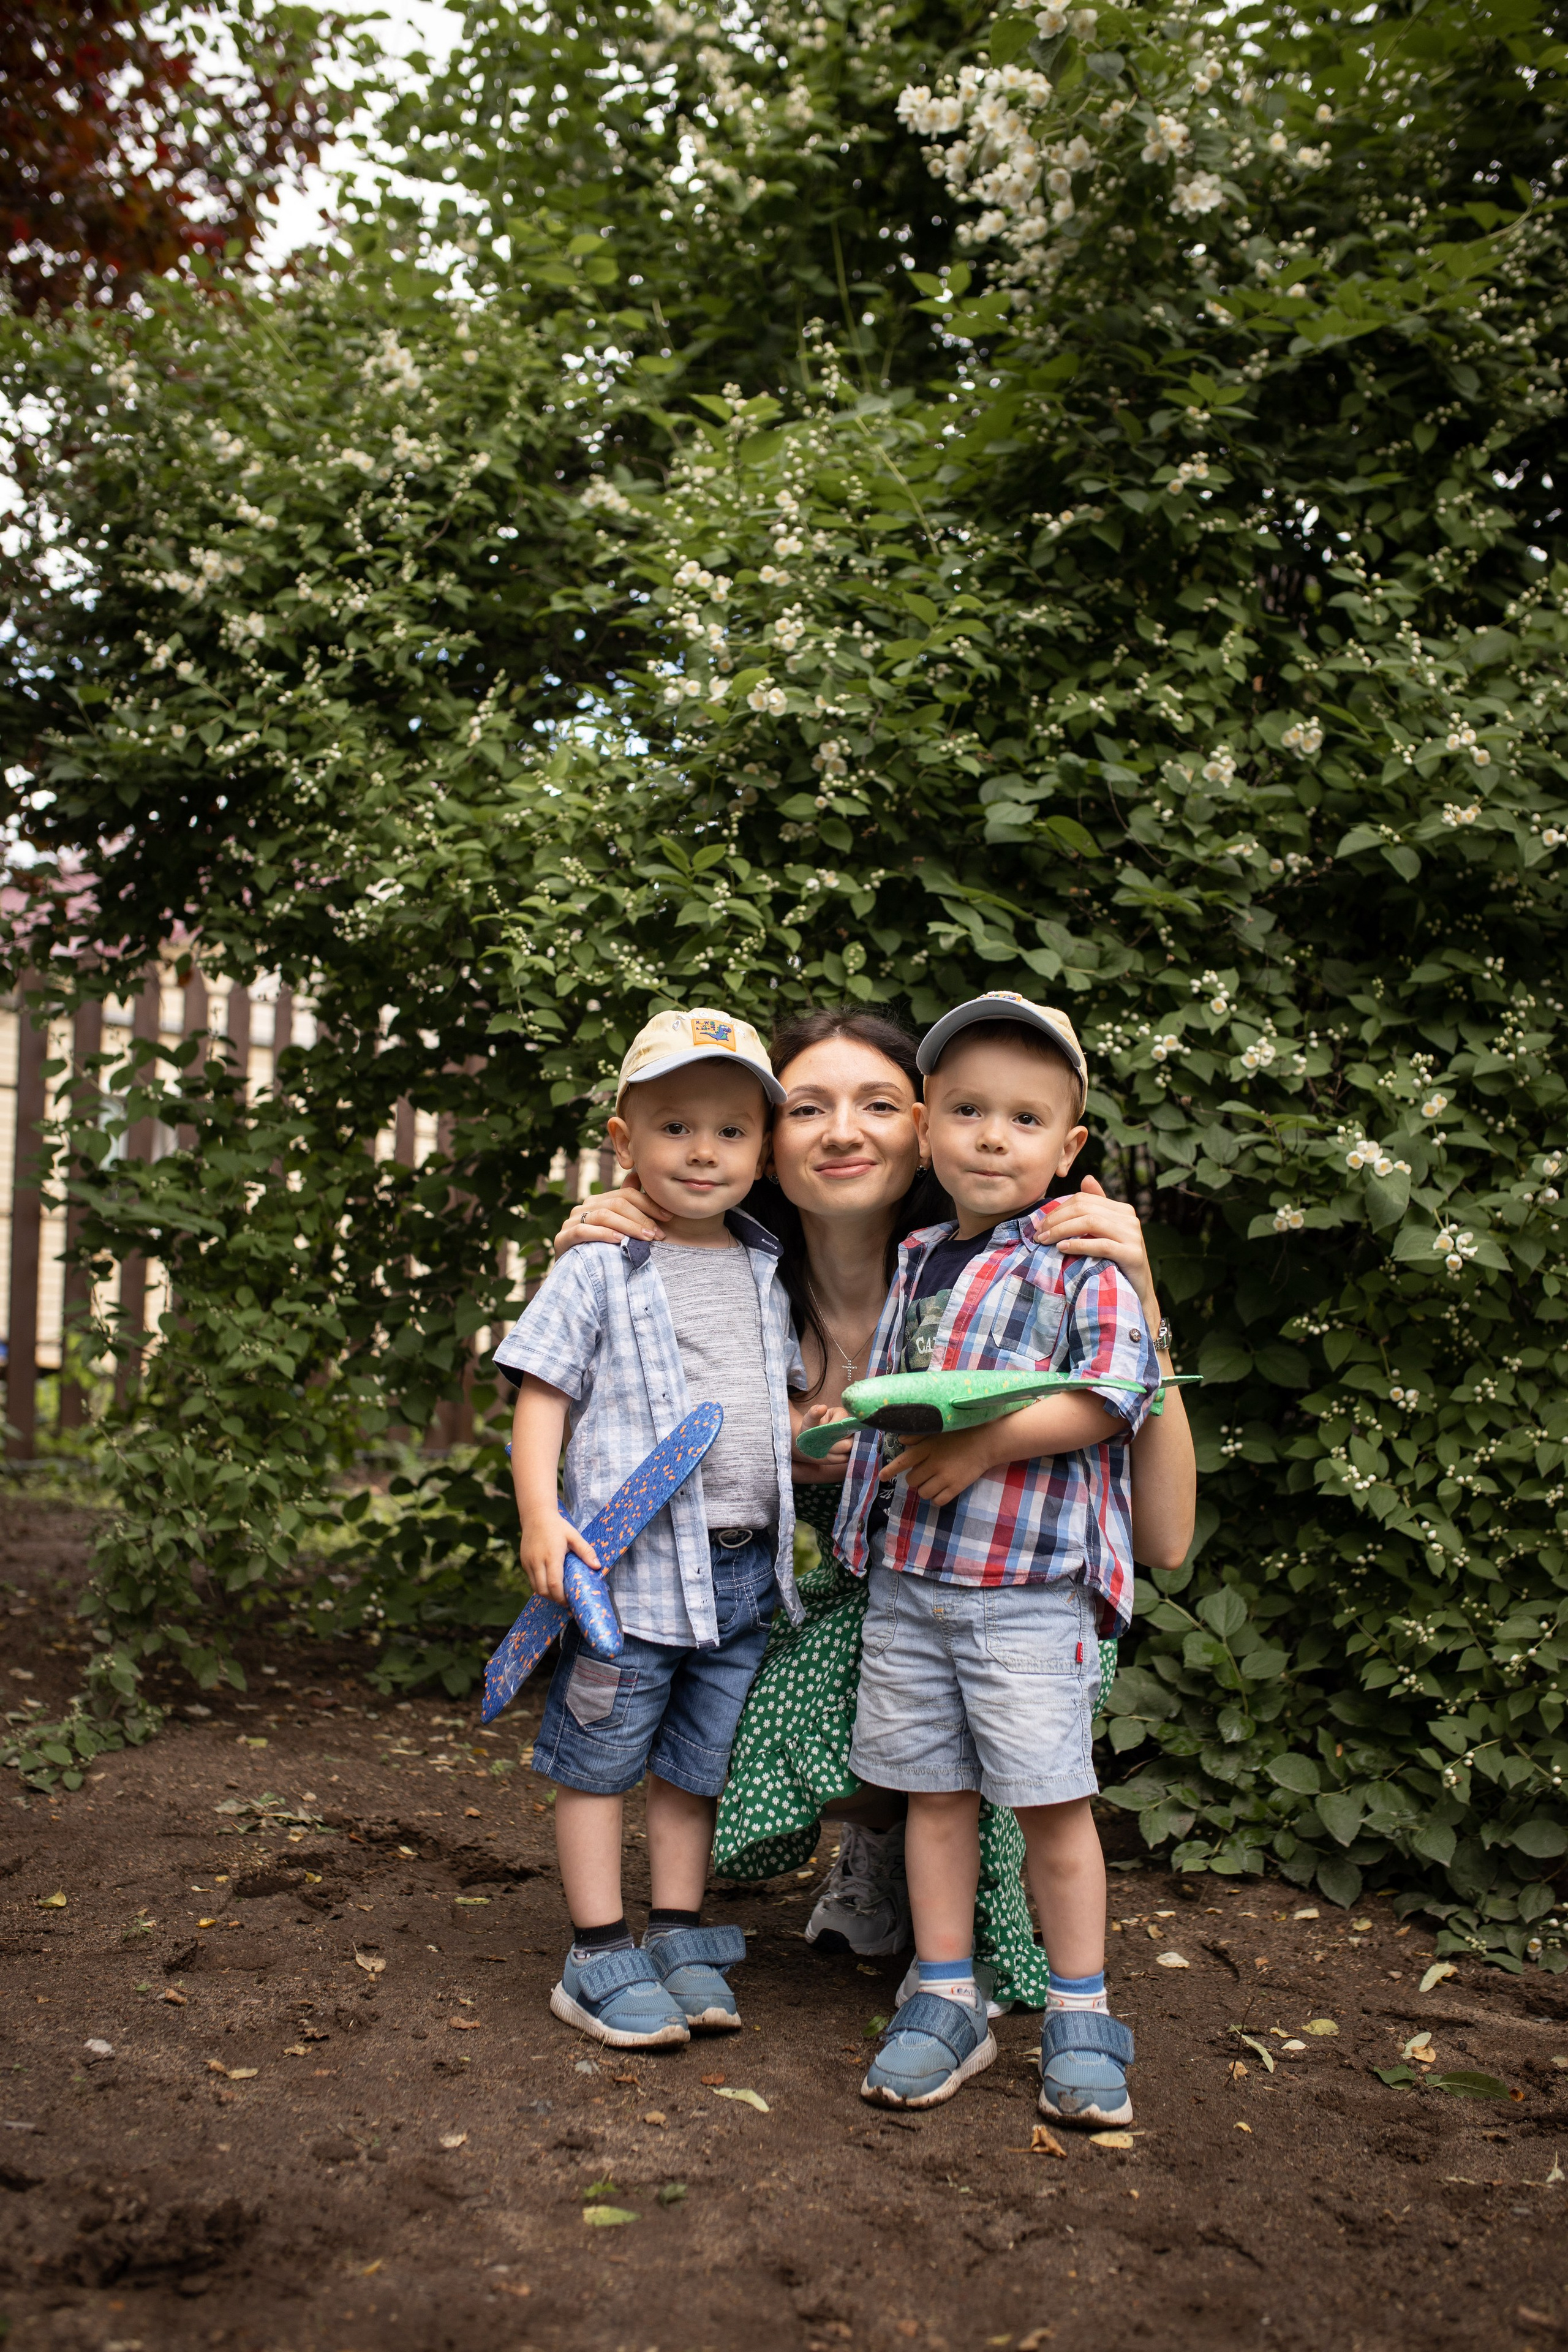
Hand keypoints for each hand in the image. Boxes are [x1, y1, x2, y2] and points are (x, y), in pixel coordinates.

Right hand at [517, 1511, 600, 1602]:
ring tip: (559, 1593)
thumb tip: (597, 1566)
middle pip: (543, 1591)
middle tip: (566, 1600)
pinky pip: (531, 1580)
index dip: (561, 1597)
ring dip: (547, 1594)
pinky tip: (550, 1582)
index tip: (570, 1601)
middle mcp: (537, 1562)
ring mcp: (528, 1563)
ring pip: (535, 1588)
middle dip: (554, 1599)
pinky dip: (540, 1586)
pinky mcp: (524, 1563)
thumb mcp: (574, 1536)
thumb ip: (586, 1551)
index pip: (554, 1584)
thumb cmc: (557, 1526)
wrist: (536, 1515)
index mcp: (551, 1556)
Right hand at [552, 1180, 668, 1257]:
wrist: (574, 1277)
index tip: (668, 1217)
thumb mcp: (617, 1229)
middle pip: (617, 1203)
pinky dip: (603, 1234)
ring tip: (646, 1238)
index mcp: (597, 1201)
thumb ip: (626, 1205)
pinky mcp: (562, 1238)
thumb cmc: (601, 1251)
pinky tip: (619, 1240)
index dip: (649, 1204)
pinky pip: (584, 1231)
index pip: (626, 1194)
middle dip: (641, 1218)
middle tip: (658, 1234)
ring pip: (603, 1215)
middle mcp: (583, 1208)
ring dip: (628, 1226)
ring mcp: (570, 1222)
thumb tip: (638, 1177)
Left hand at [793, 1400, 855, 1473]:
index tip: (822, 1431)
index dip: (833, 1430)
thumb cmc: (809, 1428)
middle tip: (821, 1441)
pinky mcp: (849, 1452)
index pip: (843, 1423)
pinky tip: (827, 1453)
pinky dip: (835, 1457)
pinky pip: (846, 1457)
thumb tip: (822, 1407)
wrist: (808, 1443)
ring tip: (824, 1447)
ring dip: (833, 1449)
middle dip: (833, 1442)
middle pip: (848, 1437)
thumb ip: (814, 1412)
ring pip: (848, 1447)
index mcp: (841, 1415)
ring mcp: (851, 1440)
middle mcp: (849, 1427)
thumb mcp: (809, 1419)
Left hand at [879, 1422, 1006, 1507]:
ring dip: (925, 1488)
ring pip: (923, 1492)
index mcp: (928, 1447)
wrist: (987, 1441)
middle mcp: (934, 1463)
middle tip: (924, 1473)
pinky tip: (942, 1489)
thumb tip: (900, 1439)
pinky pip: (938, 1501)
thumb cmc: (961, 1434)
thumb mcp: (938, 1430)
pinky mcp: (956, 1487)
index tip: (882, 1477)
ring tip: (934, 1481)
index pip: (903, 1461)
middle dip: (915, 1478)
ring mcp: (946, 1476)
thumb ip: (918, 1435)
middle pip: (912, 1480)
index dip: (890, 1470)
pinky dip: (937, 1497)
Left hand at [1040, 1173, 1160, 1328]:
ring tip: (1045, 1241)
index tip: (1040, 1225)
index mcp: (1122, 1210)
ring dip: (1063, 1230)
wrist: (1137, 1294)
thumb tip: (1086, 1178)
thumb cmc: (1115, 1264)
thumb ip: (1096, 1209)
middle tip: (1038, 1234)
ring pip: (1091, 1222)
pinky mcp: (1133, 1255)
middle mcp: (1130, 1219)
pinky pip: (1101, 1245)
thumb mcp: (1104, 1234)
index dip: (1058, 1209)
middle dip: (1057, 1219)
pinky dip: (1078, 1244)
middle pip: (1085, 1209)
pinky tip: (1062, 1248)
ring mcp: (1133, 1236)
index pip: (1083, 1199)